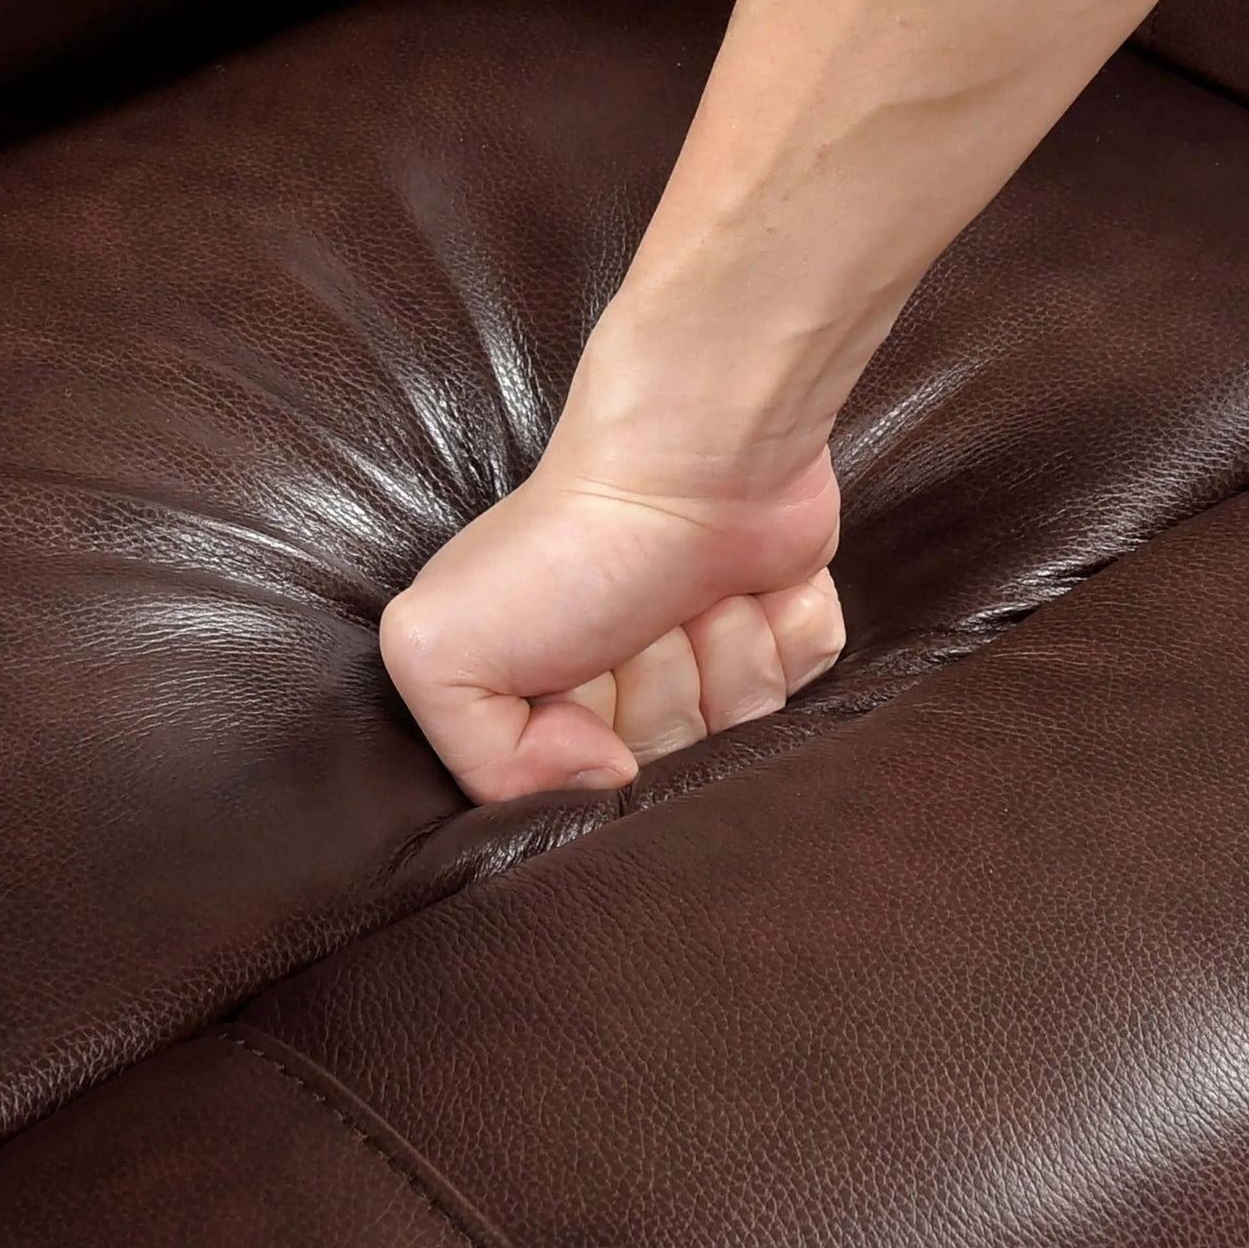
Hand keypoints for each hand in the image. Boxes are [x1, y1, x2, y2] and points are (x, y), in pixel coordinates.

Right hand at [379, 441, 844, 803]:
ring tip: (688, 589)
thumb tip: (602, 782)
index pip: (579, 794)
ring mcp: (715, 654)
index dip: (583, 743)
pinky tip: (751, 582)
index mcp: (539, 689)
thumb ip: (480, 762)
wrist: (688, 453)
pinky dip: (783, 631)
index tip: (576, 678)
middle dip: (658, 693)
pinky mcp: (789, 627)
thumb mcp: (439, 650)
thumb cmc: (568, 541)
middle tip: (632, 619)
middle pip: (670, 763)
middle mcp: (629, 680)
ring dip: (722, 654)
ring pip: (746, 728)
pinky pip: (809, 685)